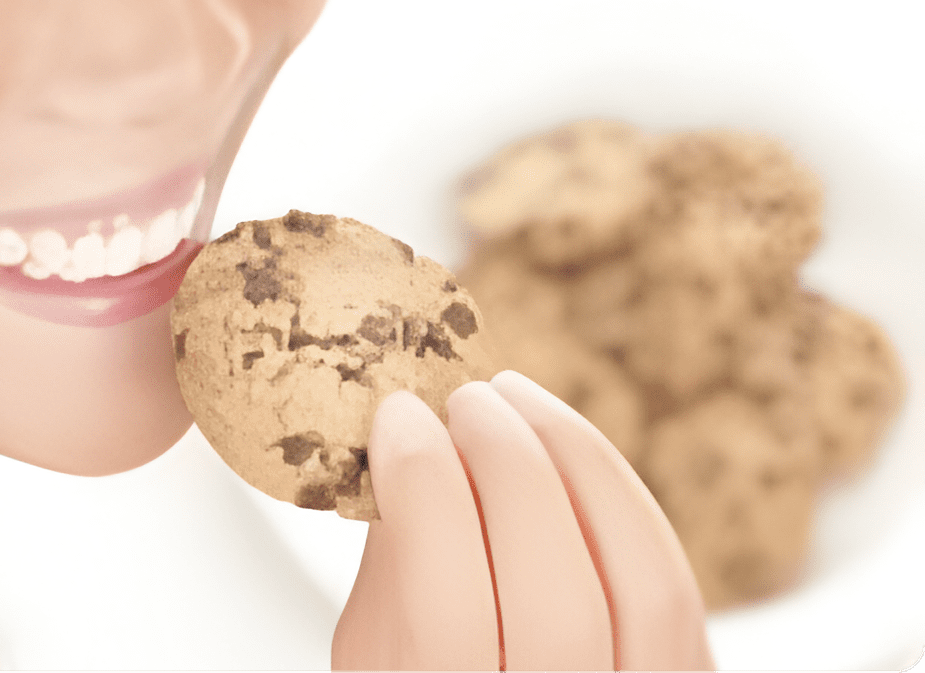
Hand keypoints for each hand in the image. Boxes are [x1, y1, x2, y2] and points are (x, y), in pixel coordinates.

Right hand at [332, 370, 715, 670]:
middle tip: (464, 400)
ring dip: (579, 462)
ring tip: (517, 399)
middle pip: (560, 603)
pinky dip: (618, 496)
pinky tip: (567, 449)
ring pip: (647, 591)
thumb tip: (416, 437)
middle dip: (509, 468)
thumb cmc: (415, 672)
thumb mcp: (371, 649)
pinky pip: (673, 587)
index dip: (424, 494)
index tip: (400, 415)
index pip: (449, 615)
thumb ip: (394, 562)